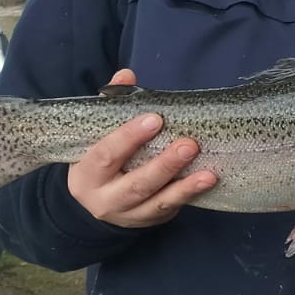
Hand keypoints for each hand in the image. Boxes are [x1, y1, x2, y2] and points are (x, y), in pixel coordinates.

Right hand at [68, 69, 216, 227]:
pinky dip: (190, 196)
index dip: (128, 137)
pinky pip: (171, 209)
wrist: (97, 203)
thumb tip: (126, 75)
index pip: (105, 155)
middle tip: (189, 144)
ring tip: (208, 174)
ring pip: (157, 201)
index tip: (155, 119)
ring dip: (184, 187)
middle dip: (164, 165)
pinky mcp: (149, 219)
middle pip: (136, 183)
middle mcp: (104, 198)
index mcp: (87, 173)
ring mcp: (129, 213)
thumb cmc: (102, 159)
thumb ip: (112, 106)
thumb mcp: (98, 135)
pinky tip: (208, 182)